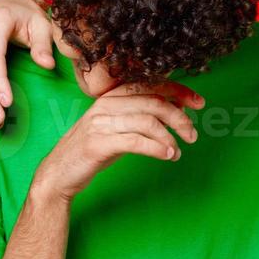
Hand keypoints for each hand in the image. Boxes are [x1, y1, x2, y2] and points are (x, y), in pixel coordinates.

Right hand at [32, 80, 203, 201]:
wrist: (59, 173)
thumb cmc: (92, 151)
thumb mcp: (120, 129)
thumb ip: (144, 117)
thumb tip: (178, 109)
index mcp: (111, 97)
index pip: (151, 85)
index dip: (179, 92)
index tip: (200, 103)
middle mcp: (105, 105)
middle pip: (154, 102)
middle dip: (179, 118)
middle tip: (192, 135)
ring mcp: (100, 123)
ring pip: (148, 121)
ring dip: (170, 137)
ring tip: (178, 151)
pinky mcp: (98, 143)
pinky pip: (136, 141)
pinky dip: (157, 148)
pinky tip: (168, 155)